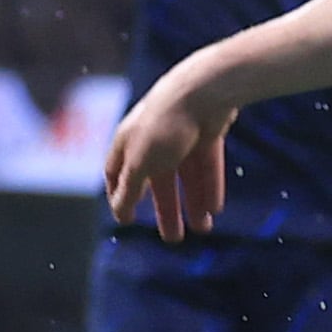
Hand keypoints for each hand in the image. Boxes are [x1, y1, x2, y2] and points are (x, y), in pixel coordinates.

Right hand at [102, 65, 234, 241]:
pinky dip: (210, 187)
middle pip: (158, 182)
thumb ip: (129, 189)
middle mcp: (153, 139)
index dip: (120, 196)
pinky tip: (214, 209)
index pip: (117, 173)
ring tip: (203, 230)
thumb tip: (117, 211)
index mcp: (128, 142)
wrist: (203, 91)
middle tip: (173, 239)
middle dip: (166, 210)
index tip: (125, 219)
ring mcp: (181, 136)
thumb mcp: (139, 163)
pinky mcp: (207, 133)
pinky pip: (206, 166)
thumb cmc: (163, 125)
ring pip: (186, 177)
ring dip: (193, 204)